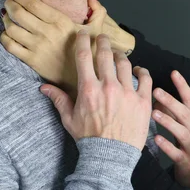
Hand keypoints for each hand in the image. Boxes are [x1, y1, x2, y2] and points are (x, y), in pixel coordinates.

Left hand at [0, 0, 105, 96]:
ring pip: (11, 28)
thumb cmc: (89, 52)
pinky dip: (4, 36)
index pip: (33, 3)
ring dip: (6, 19)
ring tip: (7, 15)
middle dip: (9, 3)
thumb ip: (97, 11)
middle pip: (18, 13)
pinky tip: (8, 33)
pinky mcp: (31, 60)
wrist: (82, 77)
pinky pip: (10, 45)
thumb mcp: (97, 30)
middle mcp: (47, 33)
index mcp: (61, 22)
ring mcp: (37, 47)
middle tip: (9, 1)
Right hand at [40, 30, 152, 150]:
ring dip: (121, 56)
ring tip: (118, 55)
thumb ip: (59, 99)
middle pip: (106, 54)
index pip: (84, 57)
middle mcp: (108, 86)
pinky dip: (142, 71)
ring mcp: (127, 92)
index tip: (84, 34)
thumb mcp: (69, 119)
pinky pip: (145, 79)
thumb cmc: (88, 138)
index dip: (83, 41)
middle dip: (103, 42)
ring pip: (125, 64)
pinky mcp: (142, 101)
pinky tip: (138, 70)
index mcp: (89, 89)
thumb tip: (43, 87)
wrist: (110, 156)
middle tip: (103, 38)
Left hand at [152, 70, 189, 188]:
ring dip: (167, 121)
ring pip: (181, 132)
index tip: (174, 73)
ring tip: (153, 113)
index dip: (183, 86)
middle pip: (185, 113)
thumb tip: (160, 98)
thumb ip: (177, 113)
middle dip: (171, 101)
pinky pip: (176, 153)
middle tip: (156, 91)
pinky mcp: (186, 161)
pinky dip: (167, 145)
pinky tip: (156, 138)